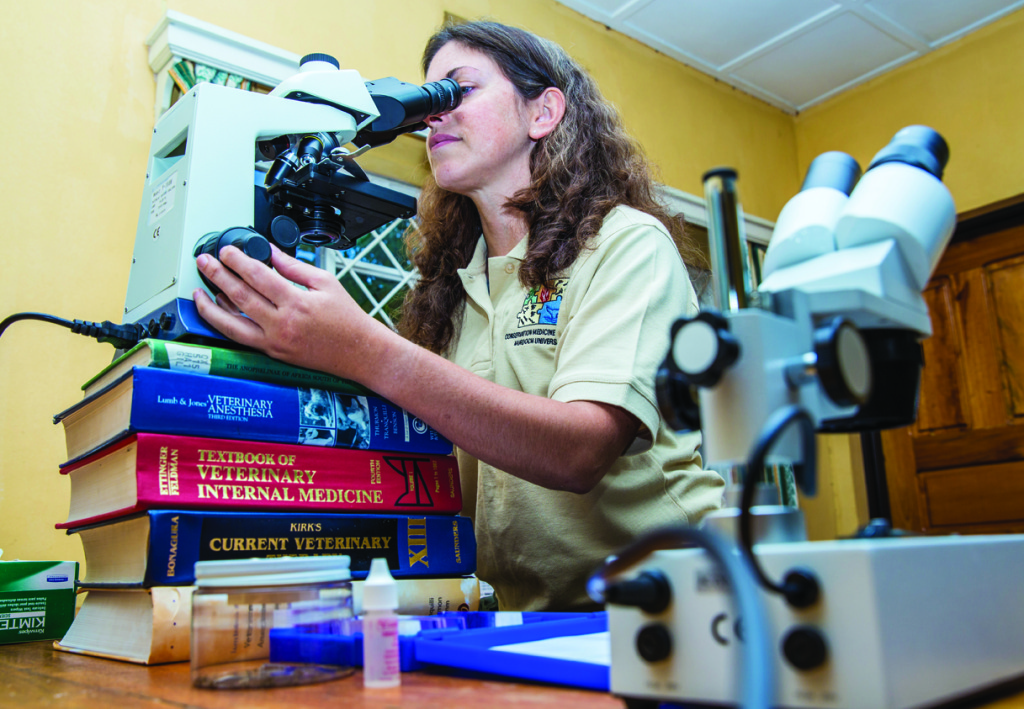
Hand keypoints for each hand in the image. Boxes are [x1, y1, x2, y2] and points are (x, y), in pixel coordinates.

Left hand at [193, 244, 385, 380]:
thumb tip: (271, 253)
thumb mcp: (326, 283)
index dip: (238, 261)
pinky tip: (218, 310)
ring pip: (231, 324)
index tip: (227, 251)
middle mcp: (282, 325)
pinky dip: (225, 323)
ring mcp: (275, 342)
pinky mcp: (273, 353)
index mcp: (297, 303)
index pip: (258, 277)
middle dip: (217, 275)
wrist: (360, 352)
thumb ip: (294, 267)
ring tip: (198, 290)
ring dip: (210, 306)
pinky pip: (241, 337)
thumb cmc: (348, 320)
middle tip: (204, 262)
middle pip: (239, 296)